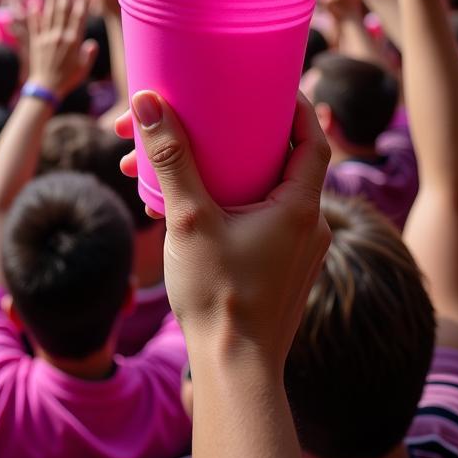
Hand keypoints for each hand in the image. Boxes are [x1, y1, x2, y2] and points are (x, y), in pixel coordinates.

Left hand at [27, 0, 97, 98]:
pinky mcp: (36, 42)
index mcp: (73, 41)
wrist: (46, 88)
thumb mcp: (84, 69)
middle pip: (63, 10)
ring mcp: (46, 38)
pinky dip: (33, 13)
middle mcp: (59, 36)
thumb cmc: (68, 79)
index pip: (78, 17)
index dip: (81, 3)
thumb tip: (92, 42)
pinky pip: (34, 25)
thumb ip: (88, 54)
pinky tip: (33, 2)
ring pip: (49, 14)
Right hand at [118, 92, 330, 364]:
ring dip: (218, 175)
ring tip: (164, 171)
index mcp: (300, 206)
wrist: (233, 373)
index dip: (294, 107)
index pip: (312, 139)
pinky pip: (256, 220)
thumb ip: (170, 158)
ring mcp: (296, 251)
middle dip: (232, 139)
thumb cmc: (218, 296)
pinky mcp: (279, 270)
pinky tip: (179, 209)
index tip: (267, 85)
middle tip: (197, 120)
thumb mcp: (189, 218)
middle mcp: (308, 226)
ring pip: (260, 193)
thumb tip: (145, 102)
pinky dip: (224, 204)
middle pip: (279, 161)